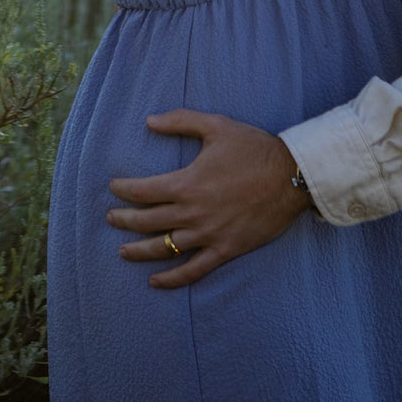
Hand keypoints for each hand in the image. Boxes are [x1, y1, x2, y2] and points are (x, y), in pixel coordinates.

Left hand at [107, 110, 307, 288]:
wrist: (291, 177)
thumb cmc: (253, 148)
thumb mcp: (215, 126)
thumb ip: (180, 121)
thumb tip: (149, 121)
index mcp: (187, 183)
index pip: (143, 191)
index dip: (124, 190)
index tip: (113, 188)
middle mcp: (193, 213)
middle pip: (147, 221)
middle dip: (124, 220)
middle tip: (110, 219)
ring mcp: (208, 235)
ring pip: (164, 248)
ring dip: (139, 251)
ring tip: (122, 251)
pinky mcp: (225, 250)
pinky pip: (193, 270)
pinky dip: (172, 278)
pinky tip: (155, 280)